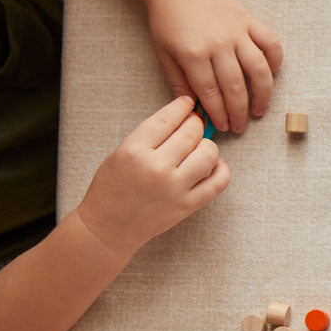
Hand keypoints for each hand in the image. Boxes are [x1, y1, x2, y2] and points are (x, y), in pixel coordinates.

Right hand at [76, 96, 229, 257]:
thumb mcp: (120, 153)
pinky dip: (221, 170)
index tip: (187, 103)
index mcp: (134, 150)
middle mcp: (156, 167)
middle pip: (191, 133)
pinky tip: (214, 165)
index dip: (181, 108)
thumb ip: (149, 137)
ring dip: (208, 146)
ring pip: (208, 154)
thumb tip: (181, 118)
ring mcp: (175, 188)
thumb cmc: (111, 188)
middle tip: (192, 127)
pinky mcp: (188, 205)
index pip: (167, 119)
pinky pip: (218, 183)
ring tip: (200, 148)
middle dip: (195, 125)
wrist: (108, 227)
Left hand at [143, 0, 283, 133]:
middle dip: (239, 112)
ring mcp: (237, 32)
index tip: (224, 126)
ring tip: (260, 109)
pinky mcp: (249, 21)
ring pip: (258, 69)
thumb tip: (193, 109)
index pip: (210, 93)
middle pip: (235, 86)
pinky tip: (271, 75)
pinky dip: (275, 60)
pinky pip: (270, 43)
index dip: (219, 113)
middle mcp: (218, 44)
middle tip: (241, 126)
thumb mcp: (164, 55)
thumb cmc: (167, 22)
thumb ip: (179, 83)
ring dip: (262, 94)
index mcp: (193, 54)